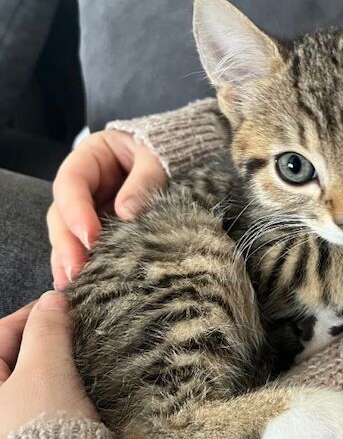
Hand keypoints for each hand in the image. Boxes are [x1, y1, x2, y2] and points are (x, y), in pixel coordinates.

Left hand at [0, 291, 97, 438]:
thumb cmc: (42, 438)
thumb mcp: (47, 371)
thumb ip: (48, 329)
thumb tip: (52, 300)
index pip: (4, 330)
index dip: (40, 314)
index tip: (72, 308)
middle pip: (13, 358)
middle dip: (47, 345)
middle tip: (79, 340)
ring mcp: (1, 427)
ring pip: (25, 382)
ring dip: (52, 371)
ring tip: (80, 370)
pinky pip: (31, 407)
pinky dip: (51, 398)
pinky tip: (73, 400)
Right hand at [48, 130, 165, 288]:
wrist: (185, 154)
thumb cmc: (168, 150)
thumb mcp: (157, 157)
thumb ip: (145, 179)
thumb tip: (127, 212)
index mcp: (90, 158)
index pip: (70, 182)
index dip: (75, 210)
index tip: (90, 236)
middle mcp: (83, 186)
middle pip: (61, 214)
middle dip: (66, 243)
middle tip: (75, 271)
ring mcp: (90, 209)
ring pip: (67, 235)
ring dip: (68, 260)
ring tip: (71, 286)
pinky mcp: (101, 230)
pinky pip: (85, 248)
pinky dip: (83, 266)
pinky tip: (80, 287)